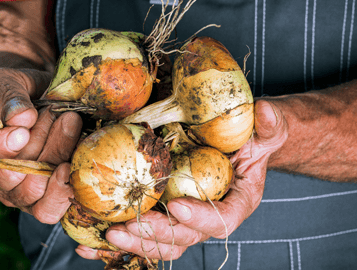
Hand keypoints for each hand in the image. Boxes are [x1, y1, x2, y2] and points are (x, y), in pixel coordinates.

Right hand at [0, 68, 82, 223]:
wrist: (37, 96)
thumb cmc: (15, 90)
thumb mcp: (6, 81)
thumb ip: (9, 96)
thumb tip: (22, 117)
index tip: (22, 131)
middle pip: (11, 177)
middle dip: (37, 143)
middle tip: (52, 112)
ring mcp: (16, 194)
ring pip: (33, 189)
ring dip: (55, 154)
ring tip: (68, 121)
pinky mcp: (42, 201)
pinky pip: (48, 210)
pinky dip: (61, 189)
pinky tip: (70, 165)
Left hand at [76, 100, 286, 259]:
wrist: (234, 144)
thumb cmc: (251, 138)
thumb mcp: (267, 130)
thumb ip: (270, 126)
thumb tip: (266, 112)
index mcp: (236, 204)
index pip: (222, 221)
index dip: (201, 220)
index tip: (179, 208)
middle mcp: (207, 218)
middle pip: (182, 238)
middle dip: (153, 235)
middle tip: (125, 227)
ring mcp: (182, 220)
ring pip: (158, 243)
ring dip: (132, 243)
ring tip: (106, 234)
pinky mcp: (161, 215)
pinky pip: (139, 233)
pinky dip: (115, 242)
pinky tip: (86, 244)